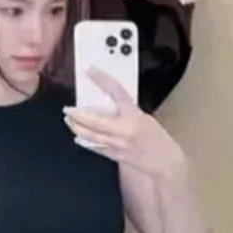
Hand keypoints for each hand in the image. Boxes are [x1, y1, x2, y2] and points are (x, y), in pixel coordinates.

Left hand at [63, 69, 184, 177]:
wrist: (164, 161)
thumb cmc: (156, 138)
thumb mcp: (143, 117)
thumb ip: (126, 109)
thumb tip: (108, 102)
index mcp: (134, 115)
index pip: (116, 91)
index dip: (101, 79)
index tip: (89, 70)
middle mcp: (124, 130)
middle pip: (94, 121)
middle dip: (78, 115)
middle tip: (68, 108)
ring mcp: (118, 144)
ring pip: (91, 136)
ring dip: (77, 128)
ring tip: (69, 120)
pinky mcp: (115, 156)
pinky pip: (96, 148)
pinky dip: (85, 141)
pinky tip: (78, 137)